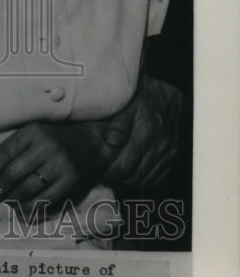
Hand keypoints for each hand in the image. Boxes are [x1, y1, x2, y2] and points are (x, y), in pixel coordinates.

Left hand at [0, 121, 99, 214]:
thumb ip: (13, 151)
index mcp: (32, 132)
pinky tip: (20, 211)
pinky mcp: (70, 180)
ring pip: (28, 187)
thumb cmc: (52, 140)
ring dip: (12, 199)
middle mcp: (46, 146)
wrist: (89, 143)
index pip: (3, 154)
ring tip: (5, 202)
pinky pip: (45, 198)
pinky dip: (30, 208)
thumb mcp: (32, 135)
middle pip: (14, 173)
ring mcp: (59, 164)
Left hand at [95, 75, 183, 192]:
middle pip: (136, 177)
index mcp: (145, 133)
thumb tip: (111, 142)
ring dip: (133, 181)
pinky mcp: (175, 155)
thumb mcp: (129, 103)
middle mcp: (160, 146)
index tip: (101, 171)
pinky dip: (147, 180)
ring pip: (149, 180)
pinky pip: (161, 176)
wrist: (174, 94)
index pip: (125, 166)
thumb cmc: (147, 97)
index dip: (111, 173)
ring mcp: (169, 152)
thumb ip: (119, 123)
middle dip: (120, 179)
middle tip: (107, 175)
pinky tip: (136, 174)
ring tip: (119, 176)